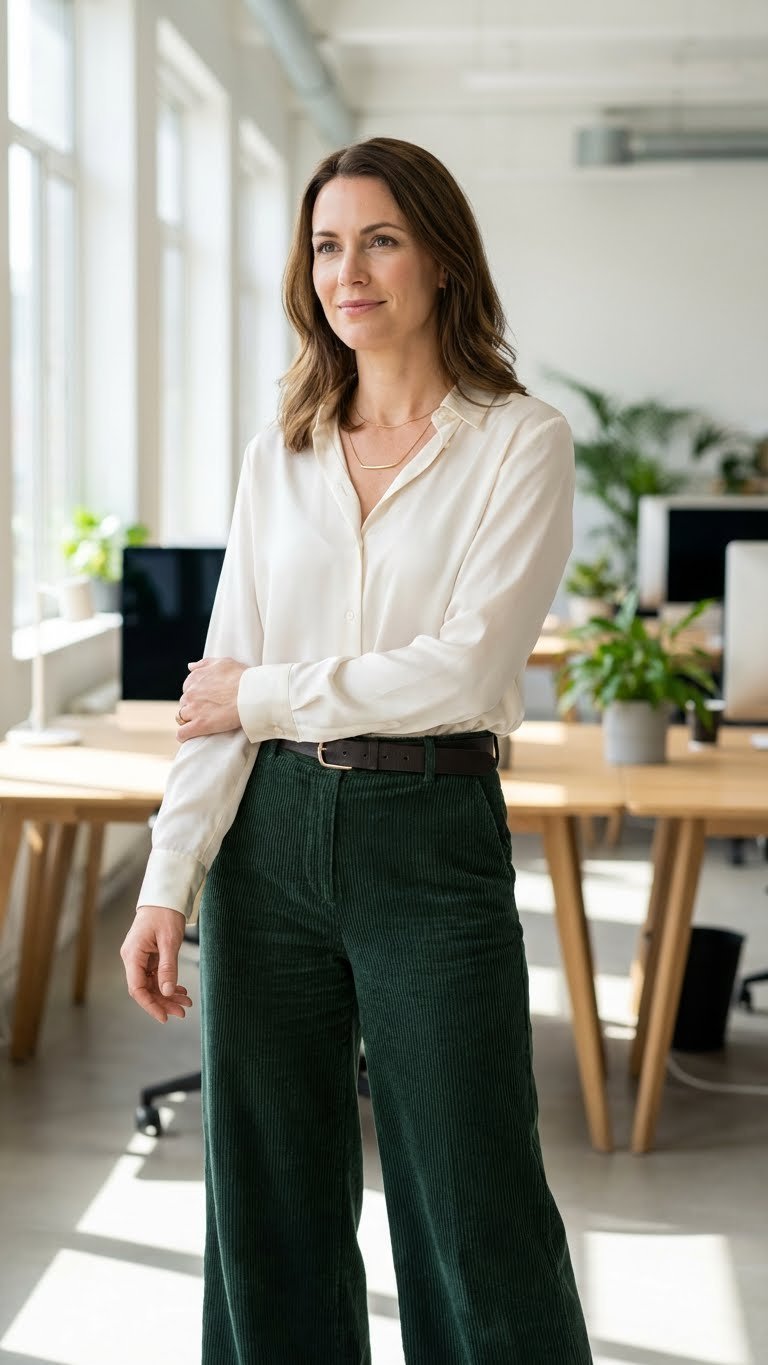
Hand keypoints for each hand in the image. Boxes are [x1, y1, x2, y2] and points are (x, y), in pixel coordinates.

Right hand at [120, 905, 192, 1022]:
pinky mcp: (148, 956)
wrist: (165, 896)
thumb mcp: (169, 941)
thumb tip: (166, 992)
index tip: (164, 1017)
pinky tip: (180, 990)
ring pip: (152, 984)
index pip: (137, 988)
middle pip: (145, 989)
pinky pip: (156, 975)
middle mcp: (133, 958)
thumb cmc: (165, 913)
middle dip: (163, 1002)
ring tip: (186, 1003)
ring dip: (168, 994)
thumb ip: (168, 967)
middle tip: (182, 1012)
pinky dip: (168, 983)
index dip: (150, 1005)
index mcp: (132, 955)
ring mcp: (140, 958)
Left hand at [176, 656, 247, 741]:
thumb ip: (204, 664)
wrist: (251, 694)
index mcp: (195, 678)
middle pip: (184, 703)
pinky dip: (184, 736)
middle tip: (209, 711)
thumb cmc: (241, 677)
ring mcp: (194, 709)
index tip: (207, 700)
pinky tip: (190, 735)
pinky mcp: (200, 725)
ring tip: (202, 723)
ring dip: (189, 721)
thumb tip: (190, 666)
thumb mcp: (223, 663)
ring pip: (181, 718)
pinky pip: (182, 734)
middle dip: (193, 707)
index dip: (196, 695)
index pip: (187, 689)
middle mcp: (190, 693)